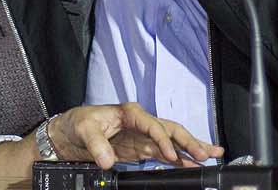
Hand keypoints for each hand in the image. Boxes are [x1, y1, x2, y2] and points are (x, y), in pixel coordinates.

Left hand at [48, 104, 223, 169]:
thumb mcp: (84, 129)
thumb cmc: (76, 123)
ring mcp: (142, 137)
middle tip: (205, 153)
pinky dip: (178, 160)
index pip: (154, 126)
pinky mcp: (140, 150)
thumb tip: (108, 160)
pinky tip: (190, 165)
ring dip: (190, 149)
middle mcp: (140, 123)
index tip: (171, 156)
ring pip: (172, 142)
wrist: (67, 134)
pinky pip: (163, 155)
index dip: (164, 141)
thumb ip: (97, 144)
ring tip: (210, 156)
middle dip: (189, 141)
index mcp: (130, 113)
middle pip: (170, 130)